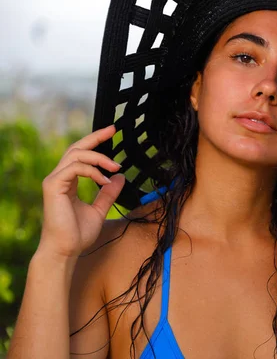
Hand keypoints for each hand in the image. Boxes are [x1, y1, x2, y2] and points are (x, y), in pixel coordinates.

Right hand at [38, 125, 124, 259]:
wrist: (66, 250)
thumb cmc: (78, 234)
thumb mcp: (99, 209)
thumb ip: (108, 193)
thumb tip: (119, 177)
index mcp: (68, 181)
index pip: (81, 155)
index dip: (95, 141)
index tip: (112, 132)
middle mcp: (59, 177)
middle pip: (77, 148)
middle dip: (96, 137)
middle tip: (113, 130)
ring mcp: (55, 181)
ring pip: (76, 155)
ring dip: (99, 158)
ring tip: (116, 167)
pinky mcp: (53, 186)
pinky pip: (74, 168)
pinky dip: (92, 171)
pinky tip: (104, 181)